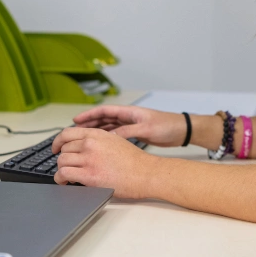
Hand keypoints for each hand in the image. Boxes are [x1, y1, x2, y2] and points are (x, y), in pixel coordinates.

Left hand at [51, 127, 157, 197]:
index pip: (67, 133)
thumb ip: (98, 140)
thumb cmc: (135, 161)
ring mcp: (89, 159)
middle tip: (68, 166)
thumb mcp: (116, 140)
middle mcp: (90, 144)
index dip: (57, 142)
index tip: (56, 148)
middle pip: (63, 149)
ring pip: (61, 161)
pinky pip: (63, 174)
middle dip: (63, 159)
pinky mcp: (89, 175)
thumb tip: (84, 145)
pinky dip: (60, 179)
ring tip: (67, 176)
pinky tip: (65, 182)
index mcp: (97, 134)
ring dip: (61, 170)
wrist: (146, 173)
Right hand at [71, 105, 187, 146]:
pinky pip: (116, 134)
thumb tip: (109, 137)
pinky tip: (99, 145)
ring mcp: (131, 125)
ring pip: (108, 127)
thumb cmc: (167, 126)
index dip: (89, 114)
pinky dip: (106, 138)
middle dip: (88, 124)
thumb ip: (127, 132)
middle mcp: (128, 117)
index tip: (76, 119)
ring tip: (82, 139)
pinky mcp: (134, 133)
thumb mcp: (146, 129)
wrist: (181, 131)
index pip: (104, 111)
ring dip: (95, 131)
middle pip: (103, 118)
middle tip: (73, 131)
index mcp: (129, 112)